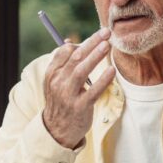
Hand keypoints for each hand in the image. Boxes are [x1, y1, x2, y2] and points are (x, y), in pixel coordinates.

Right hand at [41, 27, 115, 148]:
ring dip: (95, 56)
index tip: (97, 37)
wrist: (56, 131)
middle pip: (74, 57)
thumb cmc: (61, 103)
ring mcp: (68, 95)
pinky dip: (103, 80)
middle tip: (106, 32)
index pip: (64, 52)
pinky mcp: (80, 107)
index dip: (81, 42)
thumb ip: (62, 63)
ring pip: (81, 70)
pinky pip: (92, 91)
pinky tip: (111, 70)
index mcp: (52, 74)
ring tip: (107, 45)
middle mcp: (58, 82)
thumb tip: (69, 41)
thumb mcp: (55, 82)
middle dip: (91, 42)